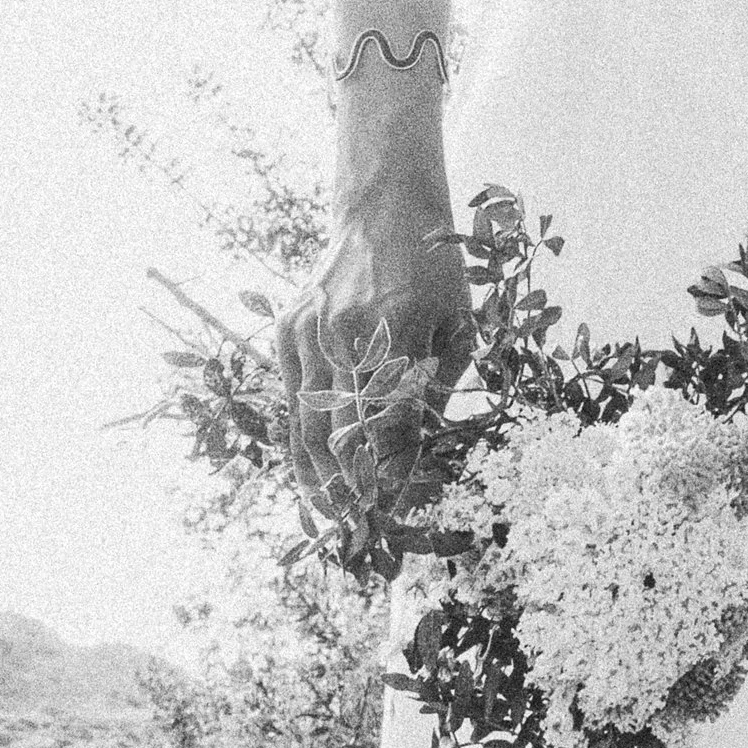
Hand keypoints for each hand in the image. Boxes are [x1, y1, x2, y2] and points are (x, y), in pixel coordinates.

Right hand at [275, 205, 470, 526]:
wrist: (383, 212)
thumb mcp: (459, 324)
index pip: (392, 425)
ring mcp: (311, 331)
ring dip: (318, 479)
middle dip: (353, 491)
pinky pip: (290, 398)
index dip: (392, 477)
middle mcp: (350, 333)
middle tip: (361, 535)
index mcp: (402, 329)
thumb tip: (419, 455)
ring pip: (308, 423)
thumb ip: (437, 388)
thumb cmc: (436, 272)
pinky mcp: (288, 328)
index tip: (398, 516)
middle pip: (344, 433)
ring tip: (331, 521)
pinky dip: (298, 442)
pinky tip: (309, 477)